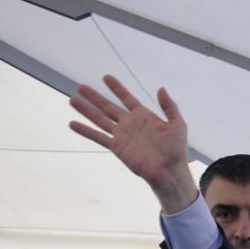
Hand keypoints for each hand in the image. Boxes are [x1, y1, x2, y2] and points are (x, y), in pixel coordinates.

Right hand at [69, 74, 197, 211]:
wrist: (169, 171)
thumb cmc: (176, 149)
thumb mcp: (177, 124)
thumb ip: (169, 106)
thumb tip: (161, 88)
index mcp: (143, 116)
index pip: (126, 98)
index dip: (117, 88)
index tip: (105, 77)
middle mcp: (130, 124)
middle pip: (108, 107)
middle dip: (94, 97)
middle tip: (80, 87)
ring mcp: (122, 135)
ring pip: (99, 119)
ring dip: (86, 110)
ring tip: (72, 100)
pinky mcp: (117, 147)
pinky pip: (98, 137)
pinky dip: (85, 131)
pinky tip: (72, 124)